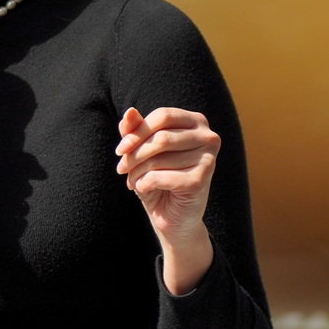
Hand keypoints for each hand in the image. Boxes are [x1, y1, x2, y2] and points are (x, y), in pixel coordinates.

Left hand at [115, 106, 216, 293]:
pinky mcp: (202, 180)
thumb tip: (130, 111)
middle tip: (122, 168)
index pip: (163, 116)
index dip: (136, 132)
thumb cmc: (157, 177)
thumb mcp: (142, 151)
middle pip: (160, 137)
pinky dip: (144, 184)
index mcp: (196, 122)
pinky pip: (160, 177)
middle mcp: (209, 137)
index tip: (120, 150)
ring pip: (158, 158)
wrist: (171, 217)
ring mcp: (209, 159)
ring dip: (136, 171)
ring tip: (133, 180)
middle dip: (133, 154)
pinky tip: (145, 189)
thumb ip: (135, 130)